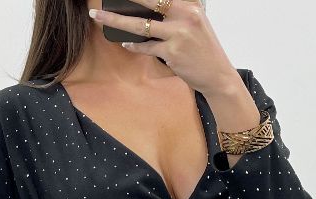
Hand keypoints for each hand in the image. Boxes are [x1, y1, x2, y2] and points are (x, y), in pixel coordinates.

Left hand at [88, 0, 237, 97]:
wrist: (217, 74)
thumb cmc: (202, 49)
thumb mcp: (194, 23)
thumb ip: (175, 13)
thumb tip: (148, 9)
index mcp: (189, 4)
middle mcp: (185, 14)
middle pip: (147, 1)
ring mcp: (178, 34)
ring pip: (139, 25)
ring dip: (115, 21)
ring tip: (98, 17)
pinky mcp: (172, 53)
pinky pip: (146, 47)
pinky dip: (134, 45)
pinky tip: (126, 43)